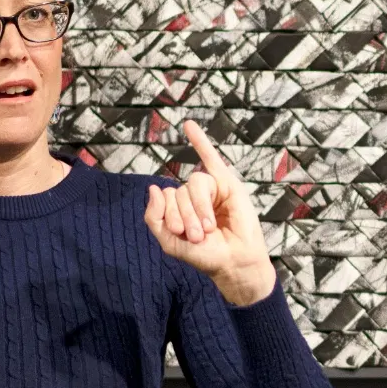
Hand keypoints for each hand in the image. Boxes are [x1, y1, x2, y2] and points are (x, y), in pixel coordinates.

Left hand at [144, 120, 276, 305]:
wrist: (233, 262)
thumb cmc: (205, 255)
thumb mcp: (169, 241)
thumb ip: (154, 217)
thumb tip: (155, 188)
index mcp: (178, 208)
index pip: (164, 198)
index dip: (169, 216)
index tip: (181, 235)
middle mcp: (192, 197)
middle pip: (178, 192)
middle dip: (185, 215)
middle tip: (197, 236)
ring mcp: (210, 189)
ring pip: (194, 183)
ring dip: (199, 207)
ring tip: (208, 227)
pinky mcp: (228, 184)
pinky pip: (211, 157)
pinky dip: (199, 140)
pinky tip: (188, 126)